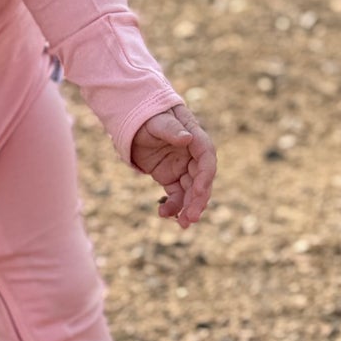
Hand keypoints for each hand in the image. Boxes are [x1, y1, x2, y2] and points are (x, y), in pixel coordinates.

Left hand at [130, 103, 215, 228]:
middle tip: (191, 217)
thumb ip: (171, 129)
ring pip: (191, 191)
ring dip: (188, 208)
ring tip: (183, 224)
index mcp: (195, 138)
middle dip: (198, 199)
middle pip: (201, 179)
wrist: (134, 121)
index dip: (205, 176)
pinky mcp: (171, 178)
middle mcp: (193, 155)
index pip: (206, 157)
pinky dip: (173, 207)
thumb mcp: (156, 121)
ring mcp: (183, 168)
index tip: (198, 192)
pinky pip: (176, 195)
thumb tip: (187, 138)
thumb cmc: (148, 116)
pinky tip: (163, 214)